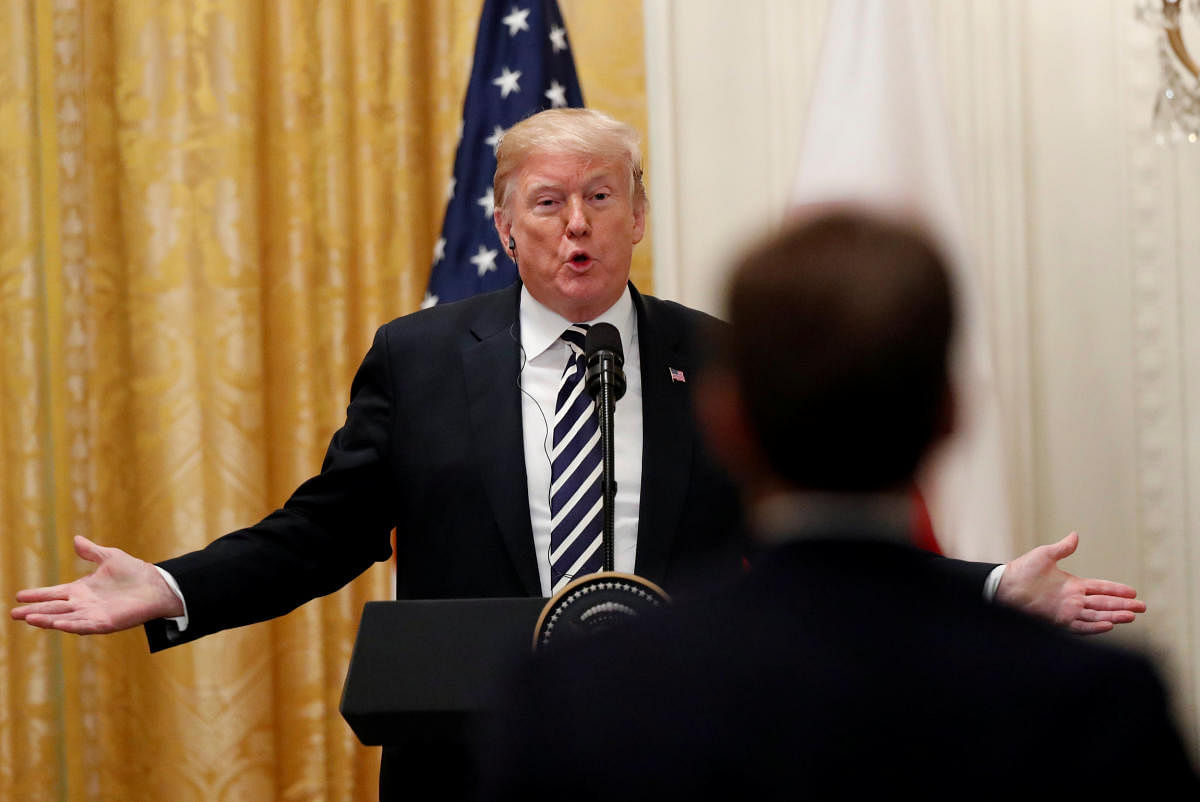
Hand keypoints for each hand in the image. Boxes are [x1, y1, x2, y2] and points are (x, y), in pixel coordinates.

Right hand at [10, 535, 182, 633]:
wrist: (157, 585)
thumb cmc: (135, 572)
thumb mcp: (110, 558)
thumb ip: (91, 552)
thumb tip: (76, 539)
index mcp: (82, 590)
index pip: (54, 593)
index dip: (37, 595)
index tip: (19, 596)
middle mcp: (84, 604)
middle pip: (54, 609)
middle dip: (34, 611)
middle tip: (14, 614)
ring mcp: (93, 615)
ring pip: (64, 619)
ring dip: (47, 619)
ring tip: (28, 618)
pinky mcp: (106, 623)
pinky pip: (84, 626)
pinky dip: (70, 625)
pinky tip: (58, 625)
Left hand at [996, 532, 1145, 633]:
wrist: (1003, 586)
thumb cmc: (1021, 570)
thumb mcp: (1044, 555)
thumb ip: (1062, 548)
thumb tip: (1076, 535)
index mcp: (1072, 585)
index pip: (1100, 588)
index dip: (1116, 590)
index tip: (1133, 592)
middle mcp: (1072, 599)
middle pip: (1103, 603)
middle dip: (1123, 605)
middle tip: (1143, 608)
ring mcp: (1066, 610)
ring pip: (1096, 615)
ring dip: (1114, 616)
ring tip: (1131, 616)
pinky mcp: (1057, 620)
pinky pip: (1080, 625)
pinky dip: (1094, 626)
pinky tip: (1108, 624)